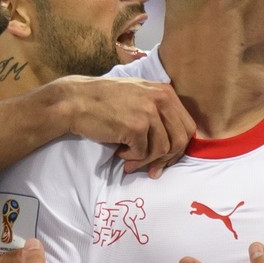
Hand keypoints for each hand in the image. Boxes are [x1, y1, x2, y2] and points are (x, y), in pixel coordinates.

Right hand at [59, 76, 195, 177]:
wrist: (75, 100)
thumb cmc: (105, 102)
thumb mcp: (140, 96)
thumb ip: (160, 112)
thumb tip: (176, 145)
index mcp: (165, 92)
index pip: (188, 127)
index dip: (180, 148)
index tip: (167, 160)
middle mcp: (161, 99)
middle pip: (180, 140)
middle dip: (167, 160)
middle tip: (152, 170)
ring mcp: (149, 112)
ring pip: (162, 150)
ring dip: (146, 160)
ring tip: (129, 160)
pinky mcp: (135, 126)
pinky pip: (142, 153)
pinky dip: (131, 158)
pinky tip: (120, 152)